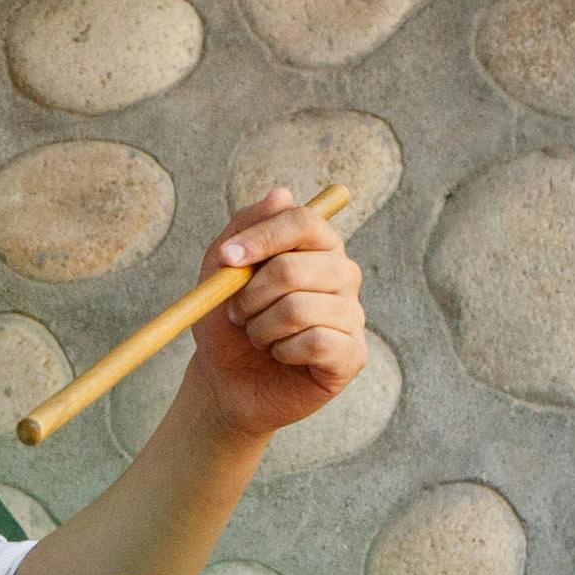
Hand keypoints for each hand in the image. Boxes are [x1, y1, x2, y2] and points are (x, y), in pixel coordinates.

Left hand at [180, 187, 367, 439]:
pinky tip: (281, 356)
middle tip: (237, 313)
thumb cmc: (228, 322)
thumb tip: (282, 194)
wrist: (227, 381)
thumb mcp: (221, 269)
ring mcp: (352, 314)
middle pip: (295, 267)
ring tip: (258, 337)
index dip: (262, 237)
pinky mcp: (353, 355)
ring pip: (300, 308)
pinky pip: (316, 342)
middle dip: (250, 295)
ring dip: (262, 328)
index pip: (304, 221)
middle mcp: (342, 274)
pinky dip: (283, 351)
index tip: (227, 259)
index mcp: (316, 246)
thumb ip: (246, 227)